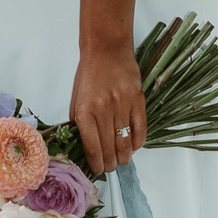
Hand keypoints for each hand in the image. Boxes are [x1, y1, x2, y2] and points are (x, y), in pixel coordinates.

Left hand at [70, 42, 145, 173]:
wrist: (107, 49)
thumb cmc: (90, 72)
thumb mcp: (76, 97)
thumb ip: (79, 121)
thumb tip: (83, 145)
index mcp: (85, 110)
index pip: (92, 147)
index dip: (96, 163)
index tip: (97, 168)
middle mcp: (103, 110)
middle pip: (109, 149)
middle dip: (110, 164)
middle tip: (110, 167)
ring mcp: (122, 105)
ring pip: (125, 143)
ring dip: (124, 157)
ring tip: (122, 160)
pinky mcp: (138, 100)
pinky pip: (140, 129)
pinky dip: (137, 143)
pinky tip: (133, 146)